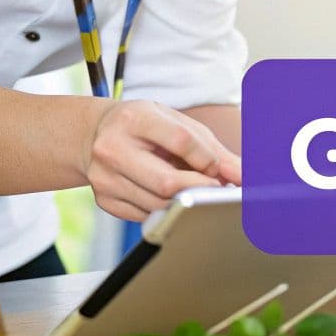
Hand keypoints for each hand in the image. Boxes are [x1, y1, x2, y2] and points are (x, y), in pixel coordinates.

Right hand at [85, 100, 242, 220]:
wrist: (93, 135)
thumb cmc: (142, 126)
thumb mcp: (174, 122)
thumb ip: (210, 148)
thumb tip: (242, 175)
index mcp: (134, 119)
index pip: (181, 141)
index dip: (207, 159)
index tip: (216, 166)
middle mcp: (113, 148)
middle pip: (168, 182)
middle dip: (199, 188)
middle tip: (213, 187)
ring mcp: (105, 178)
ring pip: (159, 205)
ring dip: (185, 202)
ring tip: (192, 189)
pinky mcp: (105, 200)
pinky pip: (146, 216)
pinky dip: (165, 210)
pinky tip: (167, 196)